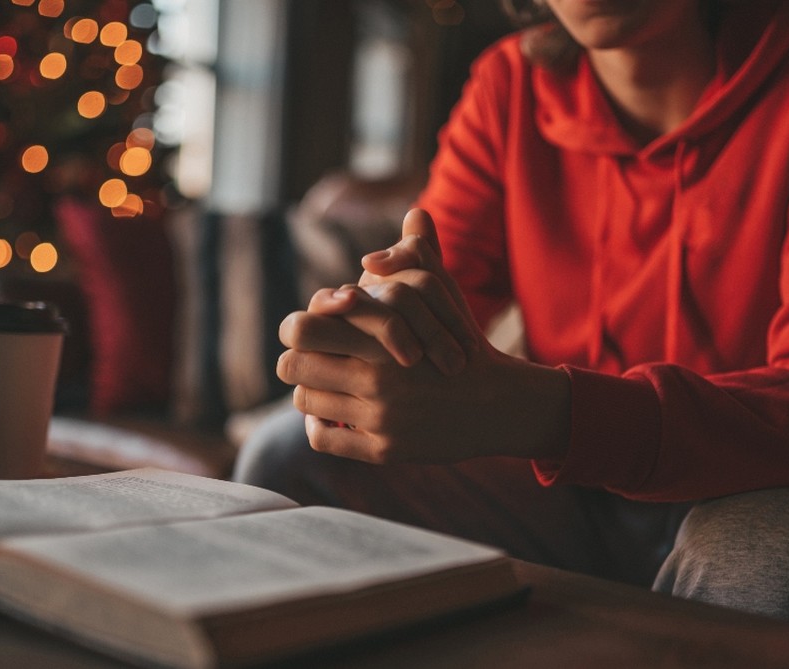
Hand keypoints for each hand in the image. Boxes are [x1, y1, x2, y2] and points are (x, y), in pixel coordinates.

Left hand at [276, 209, 570, 463]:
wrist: (495, 403)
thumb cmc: (460, 340)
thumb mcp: (444, 292)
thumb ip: (421, 253)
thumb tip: (414, 212)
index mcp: (381, 335)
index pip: (301, 329)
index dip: (298, 327)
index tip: (309, 330)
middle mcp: (376, 377)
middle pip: (292, 366)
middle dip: (297, 359)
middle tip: (309, 359)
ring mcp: (379, 416)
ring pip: (305, 402)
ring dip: (311, 392)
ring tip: (324, 384)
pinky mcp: (382, 449)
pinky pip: (323, 438)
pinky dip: (320, 426)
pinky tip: (333, 415)